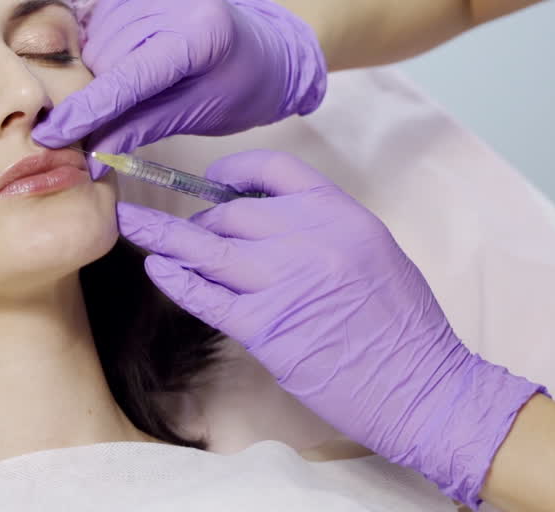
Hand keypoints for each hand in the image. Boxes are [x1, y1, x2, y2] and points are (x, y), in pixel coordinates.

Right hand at [31, 0, 326, 166]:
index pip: (129, 76)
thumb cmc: (238, 89)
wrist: (265, 50)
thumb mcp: (196, 115)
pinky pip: (103, 10)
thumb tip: (89, 157)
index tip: (50, 134)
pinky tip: (127, 51)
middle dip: (96, 92)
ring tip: (124, 84)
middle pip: (108, 54)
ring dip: (99, 66)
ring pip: (99, 34)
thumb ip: (140, 128)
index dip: (87, 108)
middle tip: (99, 121)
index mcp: (201, 33)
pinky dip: (104, 37)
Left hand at [116, 150, 544, 507]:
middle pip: (231, 213)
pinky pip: (208, 296)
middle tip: (184, 230)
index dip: (233, 172)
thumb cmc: (403, 322)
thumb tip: (268, 221)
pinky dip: (179, 281)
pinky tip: (160, 271)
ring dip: (164, 237)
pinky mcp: (267, 329)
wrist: (423, 384)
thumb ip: (322, 226)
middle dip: (201, 220)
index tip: (212, 181)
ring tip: (130, 225)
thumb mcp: (372, 248)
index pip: (273, 170)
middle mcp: (307, 236)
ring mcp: (284, 282)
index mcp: (337, 211)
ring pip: (208, 248)